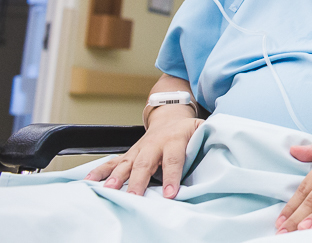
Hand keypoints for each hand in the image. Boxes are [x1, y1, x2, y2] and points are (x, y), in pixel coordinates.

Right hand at [85, 111, 202, 198]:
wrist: (169, 118)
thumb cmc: (188, 130)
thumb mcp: (200, 129)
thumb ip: (208, 137)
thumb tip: (220, 144)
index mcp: (174, 139)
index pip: (173, 159)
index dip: (172, 176)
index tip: (170, 194)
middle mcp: (153, 145)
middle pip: (145, 164)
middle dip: (138, 181)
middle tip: (134, 197)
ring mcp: (138, 150)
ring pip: (125, 163)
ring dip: (115, 177)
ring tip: (108, 189)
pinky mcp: (127, 154)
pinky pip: (111, 163)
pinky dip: (99, 171)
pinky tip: (89, 181)